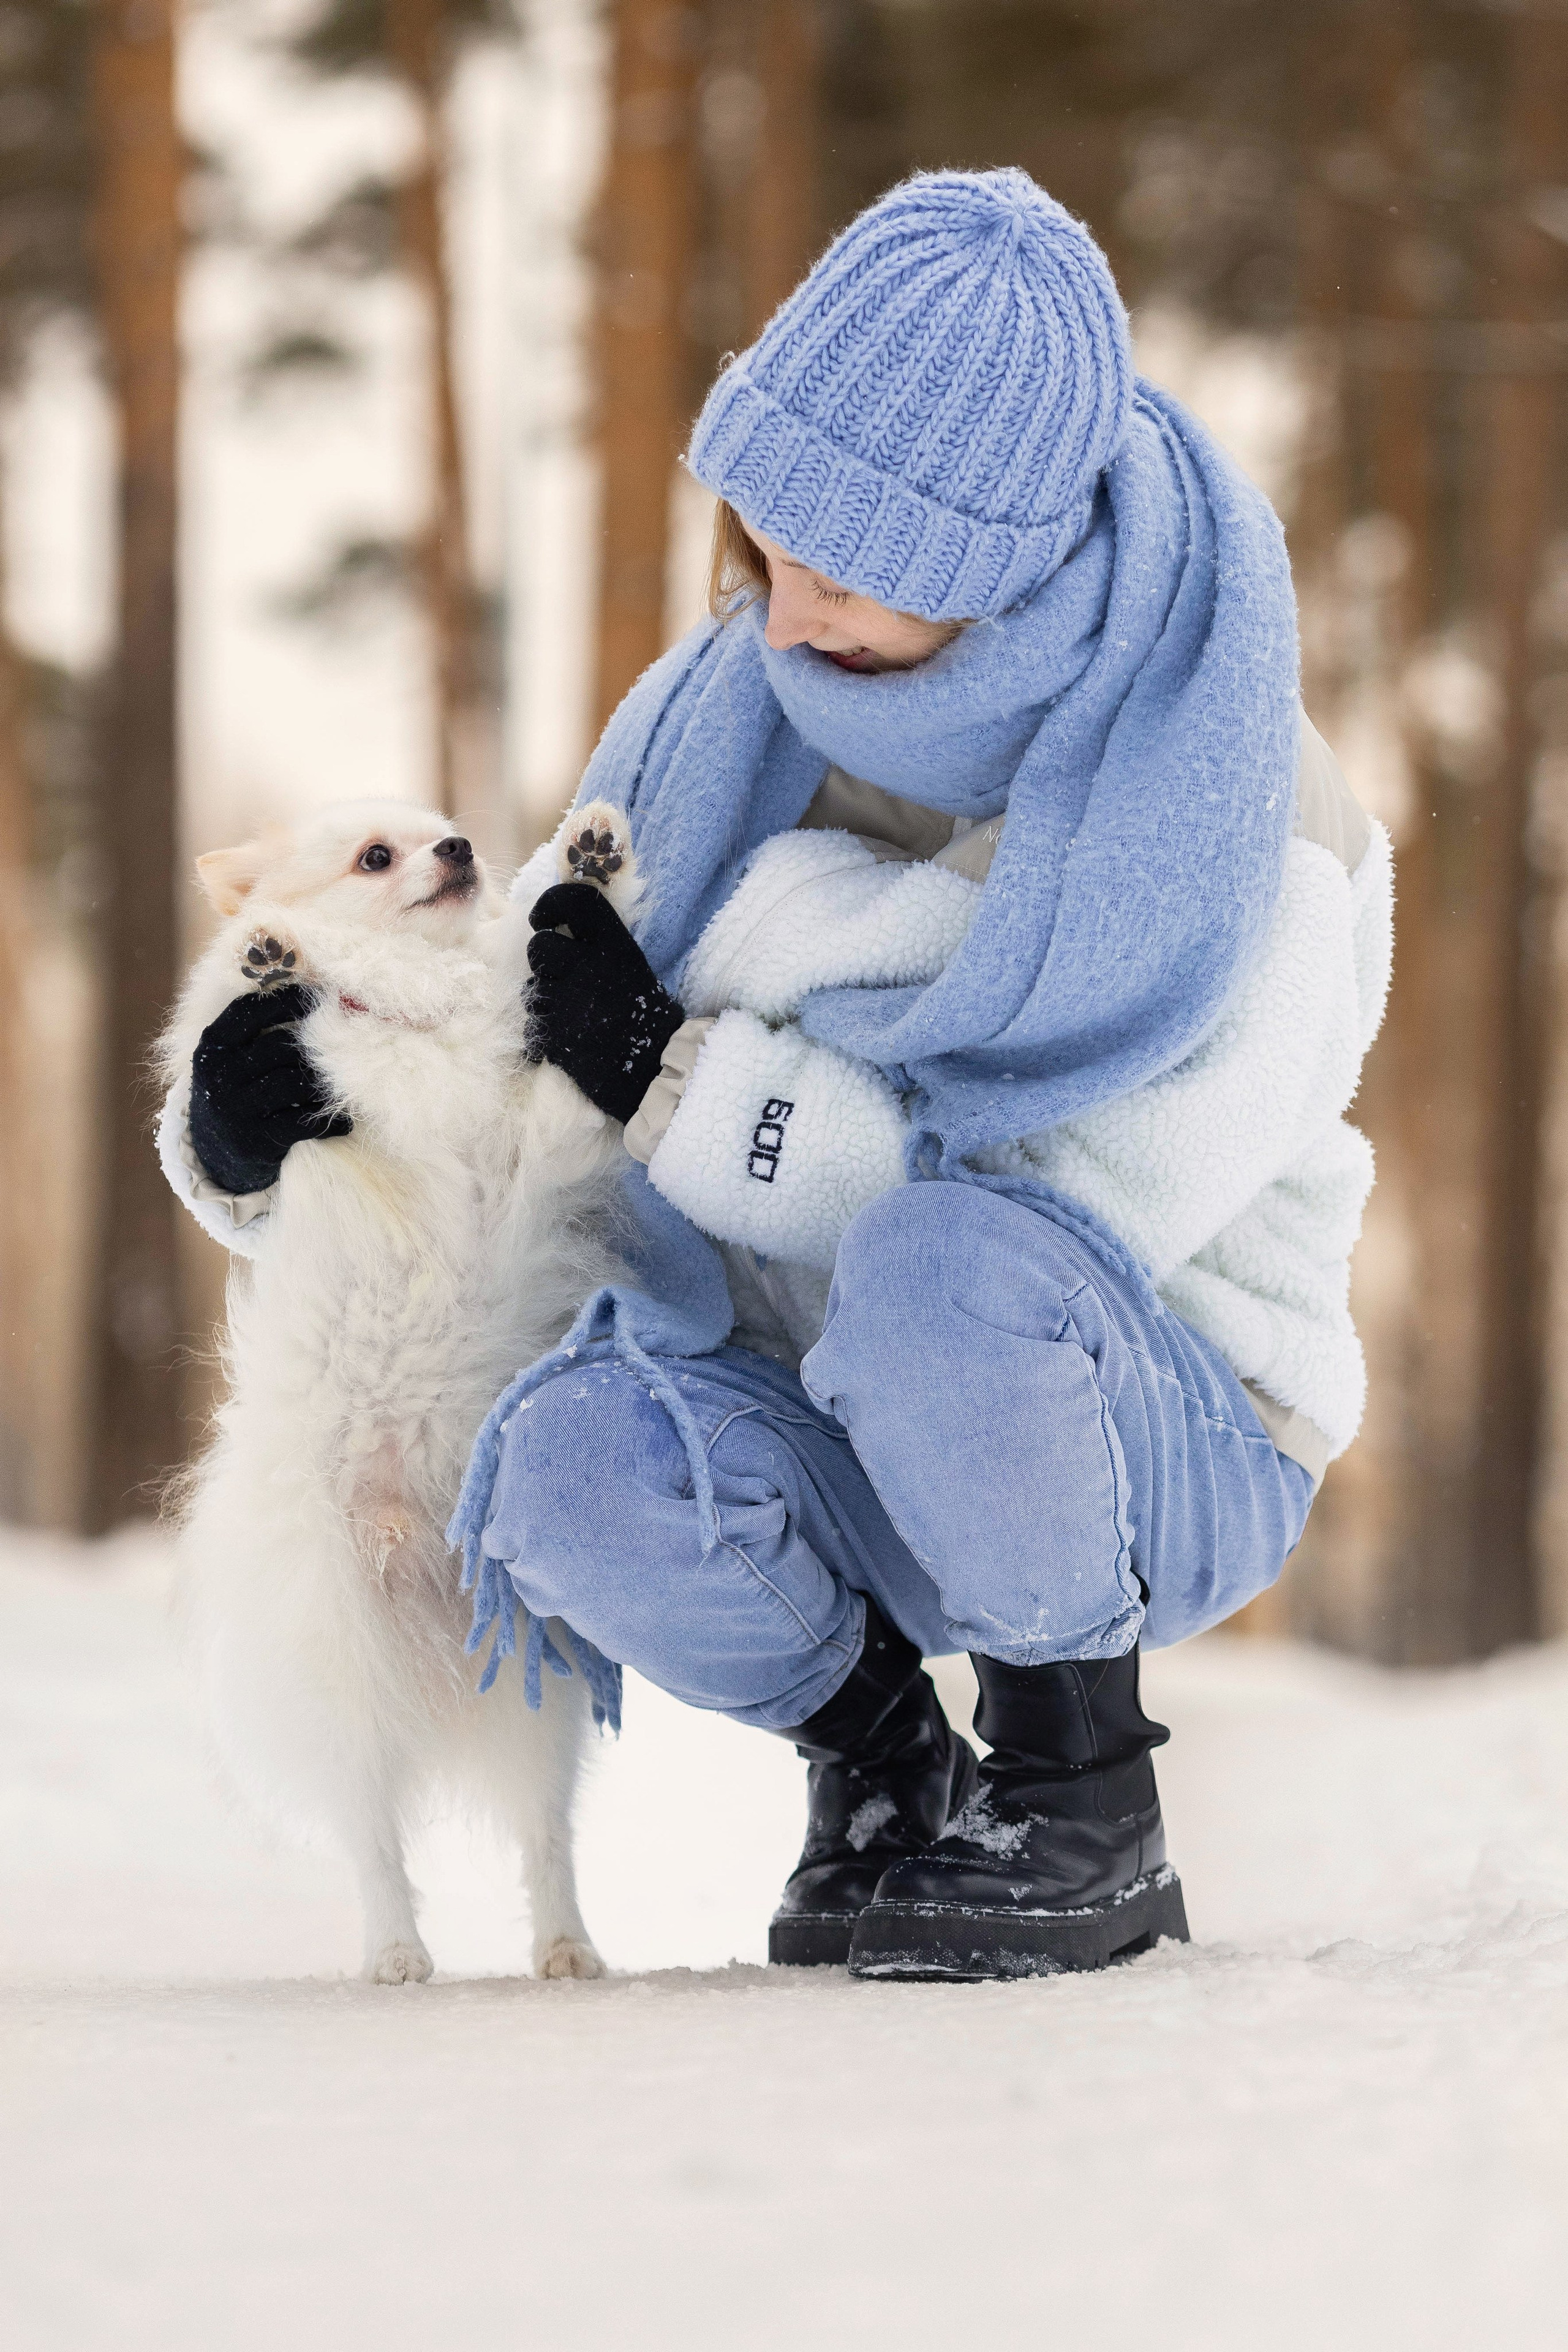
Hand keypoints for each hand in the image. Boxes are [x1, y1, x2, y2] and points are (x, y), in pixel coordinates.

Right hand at [188, 984, 351, 1195]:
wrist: (213, 1153)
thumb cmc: (234, 1093)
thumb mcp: (228, 1060)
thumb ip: (254, 1031)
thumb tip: (309, 993)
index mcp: (212, 1046)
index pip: (250, 1011)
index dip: (286, 1000)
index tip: (318, 995)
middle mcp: (219, 1075)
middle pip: (280, 1048)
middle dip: (313, 1050)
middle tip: (338, 1052)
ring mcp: (235, 1109)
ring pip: (295, 1084)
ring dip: (323, 1085)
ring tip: (337, 1087)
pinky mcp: (255, 1140)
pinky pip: (304, 1122)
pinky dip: (331, 1122)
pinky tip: (345, 1122)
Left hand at [526, 882, 684, 1124]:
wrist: (658, 1073)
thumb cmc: (649, 1021)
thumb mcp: (633, 969)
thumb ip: (600, 949)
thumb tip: (558, 931)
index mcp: (615, 945)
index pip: (575, 901)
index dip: (550, 903)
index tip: (543, 920)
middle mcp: (591, 967)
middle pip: (539, 947)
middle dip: (542, 964)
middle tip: (560, 980)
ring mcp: (571, 1002)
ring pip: (532, 990)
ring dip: (545, 1004)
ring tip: (574, 1019)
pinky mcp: (558, 1036)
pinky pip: (532, 1027)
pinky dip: (543, 1038)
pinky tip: (568, 1043)